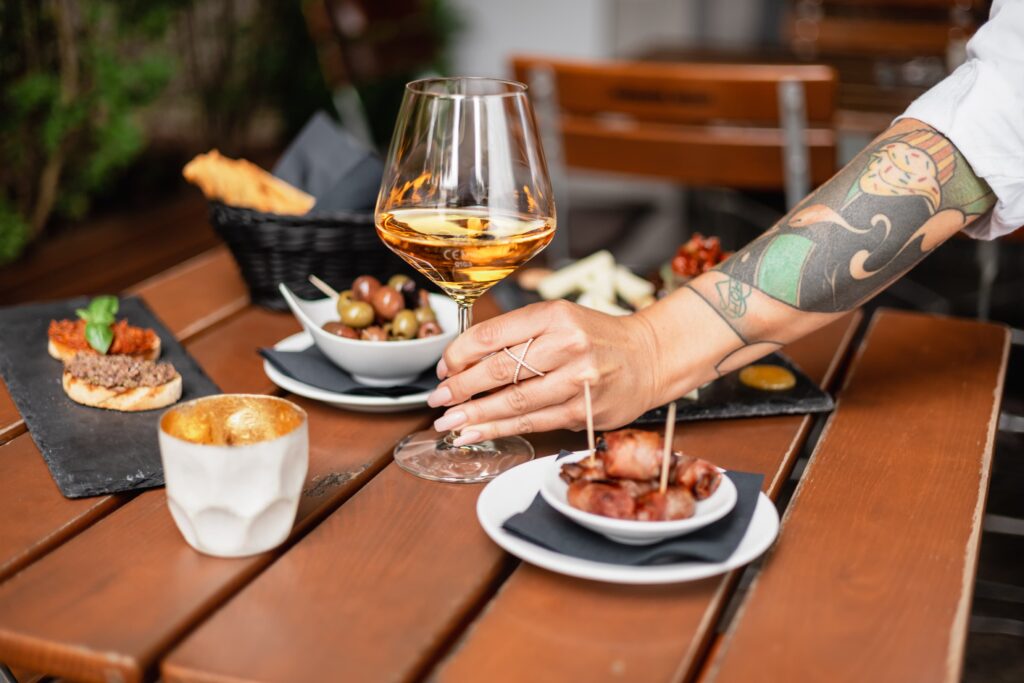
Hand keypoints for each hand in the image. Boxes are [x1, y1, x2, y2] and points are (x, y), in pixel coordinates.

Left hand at [427, 300, 661, 444]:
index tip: (442, 368)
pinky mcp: (583, 410)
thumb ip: (517, 336)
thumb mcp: (560, 319)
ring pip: (513, 401)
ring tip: (448, 423)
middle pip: (499, 369)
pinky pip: (532, 422)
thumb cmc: (597, 338)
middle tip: (437, 400)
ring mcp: (577, 380)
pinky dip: (499, 429)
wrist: (649, 357)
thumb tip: (464, 362)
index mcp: (554, 315)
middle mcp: (567, 344)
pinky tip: (476, 432)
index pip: (493, 334)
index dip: (459, 354)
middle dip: (460, 388)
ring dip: (474, 415)